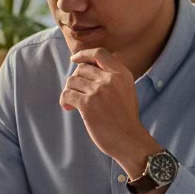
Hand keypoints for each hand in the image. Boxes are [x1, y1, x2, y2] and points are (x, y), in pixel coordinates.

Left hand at [60, 48, 159, 174]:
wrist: (130, 140)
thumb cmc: (125, 118)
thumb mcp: (126, 90)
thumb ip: (112, 76)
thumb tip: (87, 66)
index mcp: (121, 74)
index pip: (99, 53)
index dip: (84, 54)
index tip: (74, 59)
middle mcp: (110, 79)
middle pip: (82, 68)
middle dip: (76, 80)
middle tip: (77, 93)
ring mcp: (99, 91)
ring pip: (72, 81)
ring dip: (69, 91)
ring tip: (73, 102)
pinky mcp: (88, 105)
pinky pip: (67, 94)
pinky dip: (65, 100)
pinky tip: (69, 108)